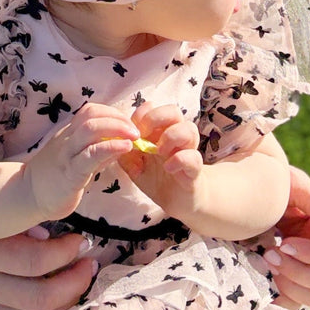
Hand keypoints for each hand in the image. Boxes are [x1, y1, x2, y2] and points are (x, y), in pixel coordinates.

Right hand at [0, 227, 97, 309]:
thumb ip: (5, 223)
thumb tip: (45, 234)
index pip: (34, 261)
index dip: (65, 253)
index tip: (79, 239)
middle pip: (40, 296)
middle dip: (73, 282)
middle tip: (88, 263)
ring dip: (64, 302)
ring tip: (78, 282)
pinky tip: (55, 300)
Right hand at [22, 102, 137, 221]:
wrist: (28, 196)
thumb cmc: (55, 179)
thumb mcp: (78, 160)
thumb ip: (99, 152)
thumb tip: (122, 144)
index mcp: (69, 133)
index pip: (91, 111)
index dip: (113, 112)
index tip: (129, 124)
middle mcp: (67, 138)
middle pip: (92, 114)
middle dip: (118, 117)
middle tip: (137, 130)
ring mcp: (67, 154)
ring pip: (90, 129)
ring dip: (116, 127)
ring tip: (134, 136)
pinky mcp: (70, 173)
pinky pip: (90, 155)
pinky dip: (110, 147)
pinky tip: (125, 148)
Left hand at [117, 101, 204, 219]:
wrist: (177, 202)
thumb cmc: (156, 178)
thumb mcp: (134, 165)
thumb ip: (124, 151)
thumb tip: (115, 139)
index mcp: (159, 131)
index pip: (153, 108)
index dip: (142, 114)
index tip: (131, 129)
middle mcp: (176, 136)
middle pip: (173, 110)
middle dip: (156, 117)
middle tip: (143, 134)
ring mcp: (188, 150)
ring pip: (189, 128)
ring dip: (171, 136)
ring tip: (158, 151)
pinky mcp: (195, 168)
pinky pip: (194, 156)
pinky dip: (180, 159)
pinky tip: (168, 168)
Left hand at [263, 165, 309, 309]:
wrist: (232, 191)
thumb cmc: (265, 183)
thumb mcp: (295, 184)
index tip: (285, 244)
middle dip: (298, 269)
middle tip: (270, 254)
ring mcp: (301, 269)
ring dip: (291, 284)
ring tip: (266, 263)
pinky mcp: (283, 282)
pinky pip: (294, 304)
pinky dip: (283, 298)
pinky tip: (266, 281)